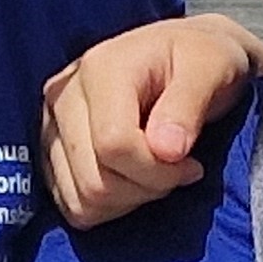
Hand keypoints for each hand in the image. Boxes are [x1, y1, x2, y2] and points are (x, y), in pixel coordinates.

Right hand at [41, 13, 262, 227]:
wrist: (184, 55)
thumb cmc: (201, 60)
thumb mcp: (212, 67)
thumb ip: (188, 105)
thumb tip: (166, 150)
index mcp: (100, 68)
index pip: (113, 144)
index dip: (158, 170)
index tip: (192, 164)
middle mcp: (63, 95)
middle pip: (94, 180)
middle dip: (147, 187)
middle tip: (179, 169)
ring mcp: (51, 125)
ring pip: (80, 200)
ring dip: (129, 200)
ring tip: (159, 171)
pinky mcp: (51, 151)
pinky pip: (72, 206)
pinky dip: (109, 206)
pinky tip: (135, 179)